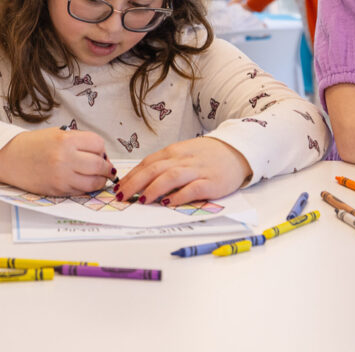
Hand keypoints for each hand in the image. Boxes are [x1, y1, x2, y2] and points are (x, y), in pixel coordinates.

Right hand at [0, 127, 114, 195]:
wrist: (9, 157)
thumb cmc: (35, 144)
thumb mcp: (59, 134)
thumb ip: (81, 142)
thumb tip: (102, 155)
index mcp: (66, 140)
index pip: (98, 144)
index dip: (101, 149)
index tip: (100, 152)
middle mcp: (64, 158)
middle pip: (99, 165)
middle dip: (106, 167)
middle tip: (107, 168)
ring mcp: (61, 177)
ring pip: (93, 182)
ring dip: (100, 180)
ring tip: (100, 177)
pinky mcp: (57, 190)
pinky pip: (80, 191)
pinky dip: (87, 188)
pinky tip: (85, 182)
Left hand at [115, 137, 252, 205]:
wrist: (236, 151)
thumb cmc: (207, 155)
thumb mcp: (183, 154)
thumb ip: (165, 165)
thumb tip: (140, 181)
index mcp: (174, 152)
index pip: (147, 163)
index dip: (131, 176)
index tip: (117, 188)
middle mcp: (183, 159)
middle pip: (154, 169)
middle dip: (135, 183)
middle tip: (121, 197)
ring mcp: (197, 170)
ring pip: (171, 177)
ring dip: (154, 188)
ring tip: (142, 200)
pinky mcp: (211, 182)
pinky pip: (192, 188)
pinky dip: (179, 196)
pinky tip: (168, 203)